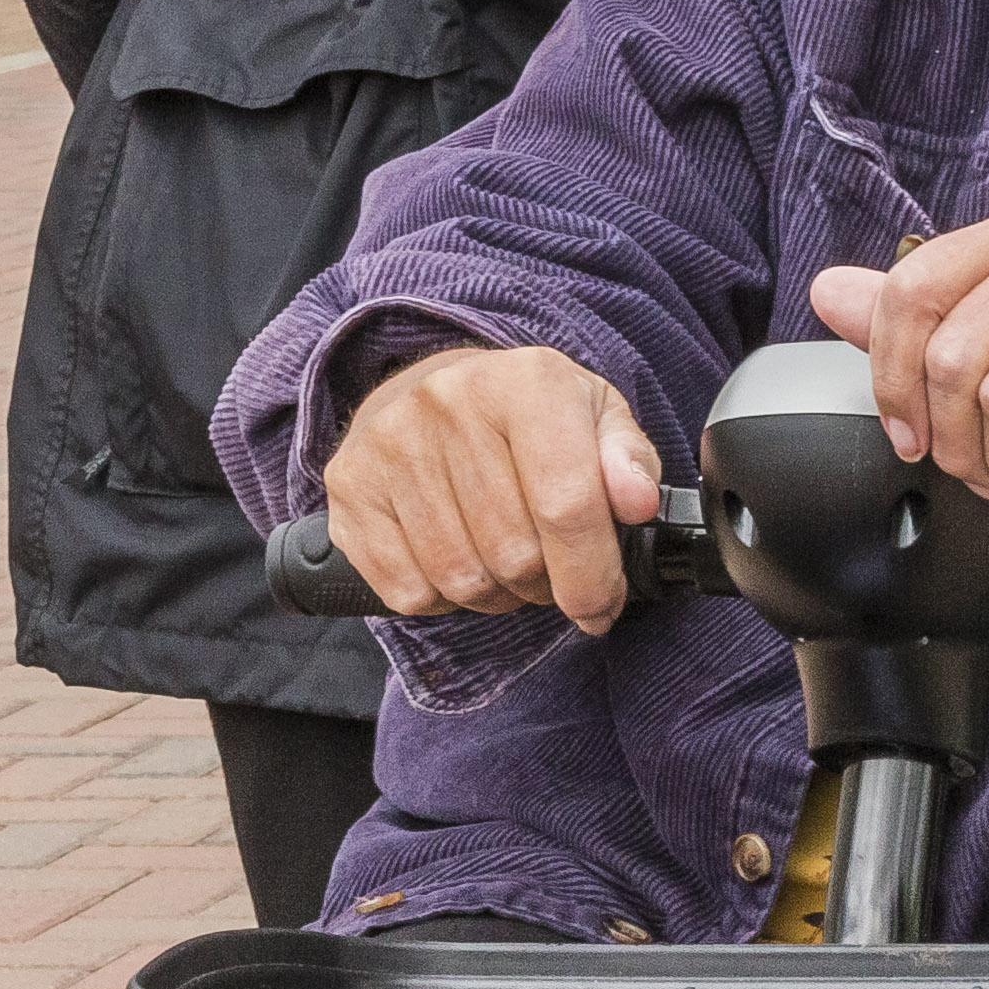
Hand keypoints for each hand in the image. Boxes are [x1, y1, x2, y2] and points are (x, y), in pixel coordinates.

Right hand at [324, 343, 663, 629]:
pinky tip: (460, 563)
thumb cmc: (530, 415)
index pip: (567, 505)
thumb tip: (638, 502)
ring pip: (460, 578)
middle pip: (514, 552)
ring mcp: (391, 445)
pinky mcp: (350, 487)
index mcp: (528, 382)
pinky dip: (443, 600)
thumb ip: (629, 460)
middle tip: (553, 574)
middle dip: (547, 586)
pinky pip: (406, 590)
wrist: (435, 388)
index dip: (592, 574)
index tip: (602, 607)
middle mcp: (450, 404)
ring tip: (509, 567)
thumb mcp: (596, 418)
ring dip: (497, 597)